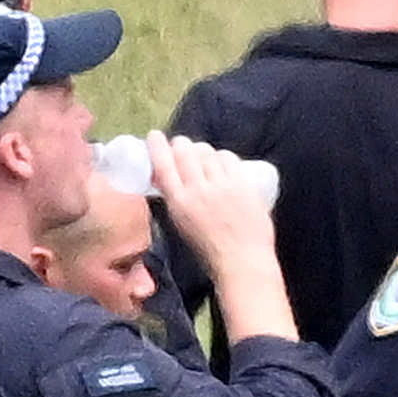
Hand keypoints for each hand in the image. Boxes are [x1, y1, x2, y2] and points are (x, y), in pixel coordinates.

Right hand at [139, 131, 296, 330]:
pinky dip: (222, 157)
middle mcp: (198, 190)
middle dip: (181, 144)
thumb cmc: (209, 249)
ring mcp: (222, 186)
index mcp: (178, 203)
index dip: (157, 146)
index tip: (155, 136)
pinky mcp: (242, 184)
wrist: (242, 260)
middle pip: (185, 151)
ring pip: (207, 152)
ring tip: (203, 157)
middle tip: (182, 146)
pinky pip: (229, 158)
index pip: (163, 165)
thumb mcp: (181, 223)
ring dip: (202, 150)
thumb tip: (167, 177)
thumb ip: (175, 199)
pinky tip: (222, 162)